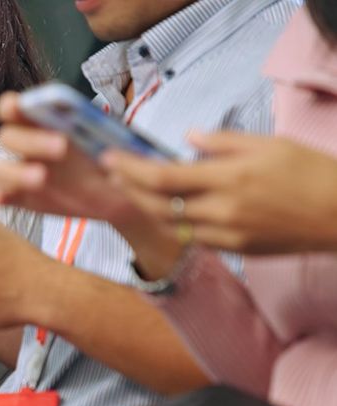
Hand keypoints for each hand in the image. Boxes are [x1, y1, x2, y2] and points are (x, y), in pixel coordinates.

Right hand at [0, 92, 141, 223]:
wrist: (125, 194)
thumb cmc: (120, 163)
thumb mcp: (128, 149)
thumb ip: (120, 148)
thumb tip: (108, 156)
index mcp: (45, 121)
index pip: (15, 107)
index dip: (13, 105)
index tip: (21, 106)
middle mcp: (29, 144)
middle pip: (9, 137)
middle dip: (31, 140)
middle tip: (62, 147)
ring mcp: (24, 173)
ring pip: (0, 169)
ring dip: (16, 172)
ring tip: (41, 179)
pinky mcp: (24, 198)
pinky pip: (3, 196)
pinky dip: (1, 197)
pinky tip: (3, 199)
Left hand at [104, 133, 336, 254]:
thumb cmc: (312, 173)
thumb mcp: (269, 144)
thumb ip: (222, 142)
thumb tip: (186, 140)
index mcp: (229, 177)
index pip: (162, 177)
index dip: (129, 169)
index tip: (108, 158)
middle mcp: (222, 209)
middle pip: (157, 204)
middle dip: (128, 189)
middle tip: (111, 174)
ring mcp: (227, 234)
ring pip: (171, 224)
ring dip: (145, 208)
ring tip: (130, 191)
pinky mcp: (235, 250)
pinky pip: (193, 239)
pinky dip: (174, 224)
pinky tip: (164, 211)